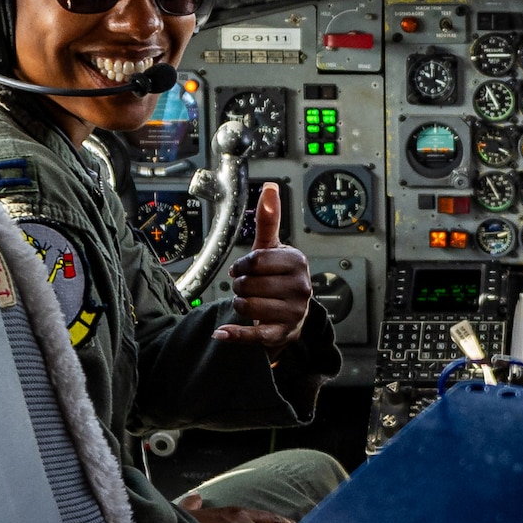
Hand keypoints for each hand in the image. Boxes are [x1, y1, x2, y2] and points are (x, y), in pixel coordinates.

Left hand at [213, 182, 312, 354]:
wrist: (290, 312)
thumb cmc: (277, 276)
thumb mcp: (272, 248)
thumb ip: (269, 219)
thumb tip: (270, 188)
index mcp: (297, 262)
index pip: (256, 261)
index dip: (241, 266)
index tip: (241, 269)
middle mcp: (300, 287)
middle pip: (249, 284)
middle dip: (240, 286)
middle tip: (247, 287)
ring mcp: (293, 312)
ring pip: (247, 306)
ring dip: (239, 304)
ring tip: (249, 302)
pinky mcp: (282, 334)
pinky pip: (253, 334)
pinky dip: (235, 334)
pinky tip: (222, 332)